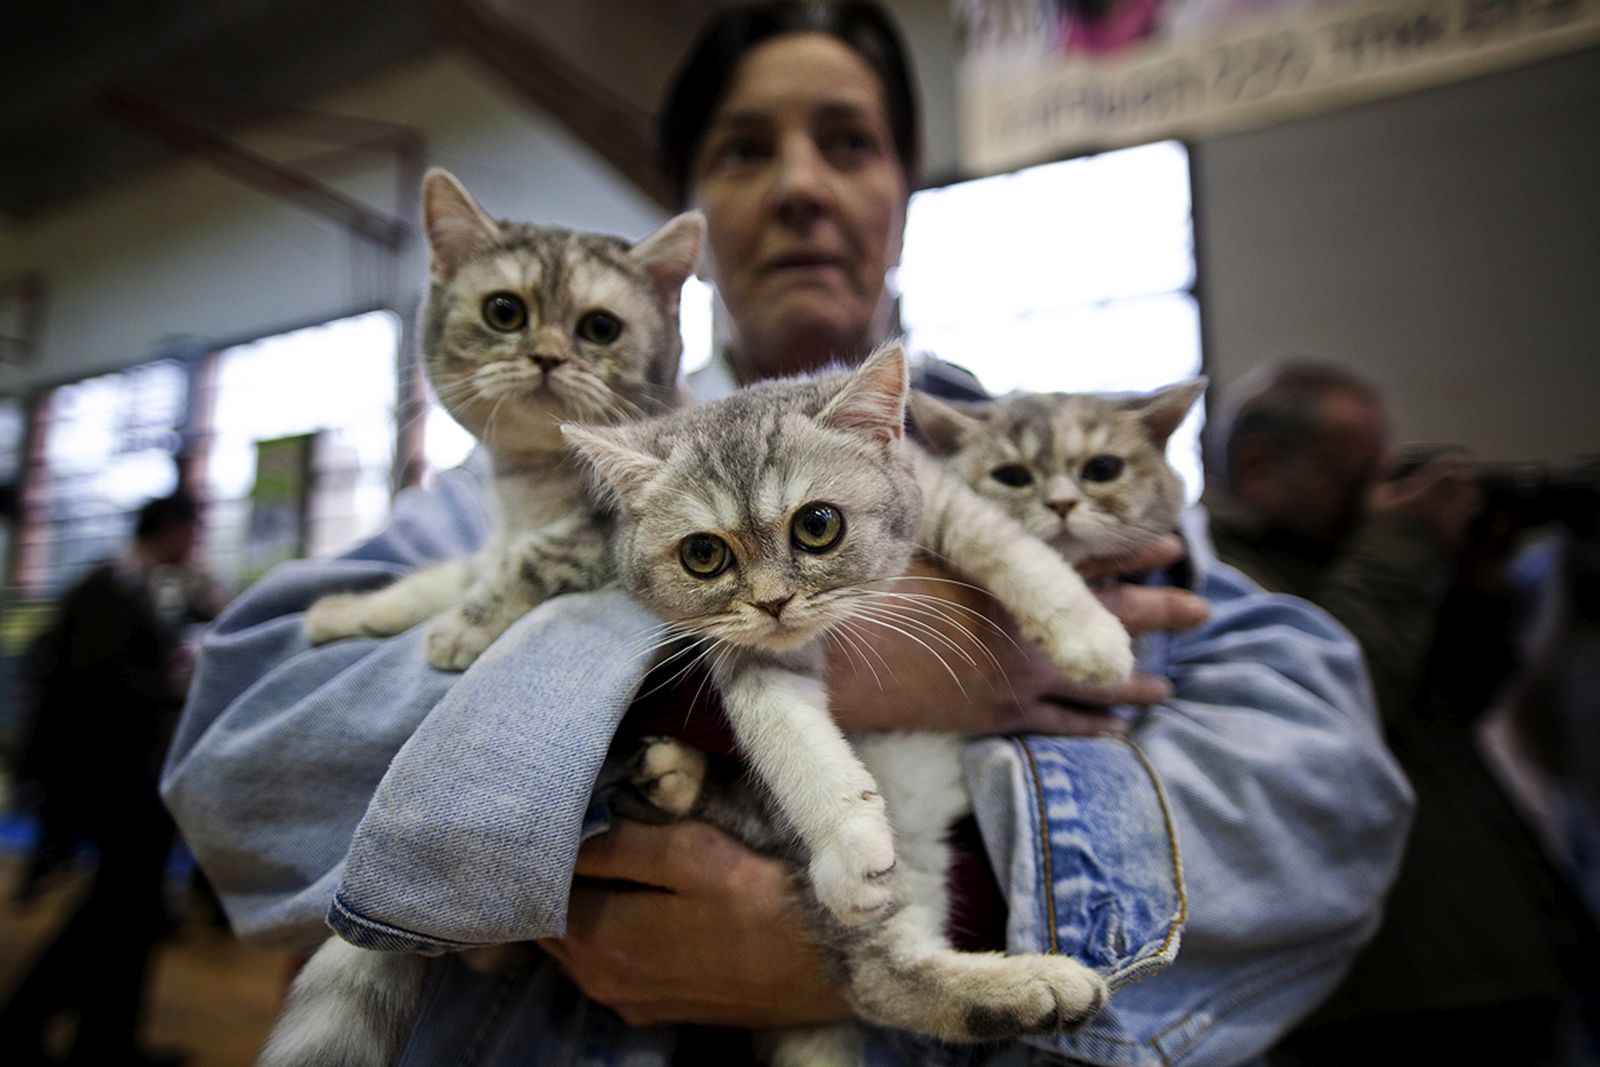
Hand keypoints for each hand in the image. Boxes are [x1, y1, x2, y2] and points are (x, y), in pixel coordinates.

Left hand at [540, 820, 849, 1027]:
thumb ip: (619, 847)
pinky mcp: (658, 1007)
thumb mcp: (691, 854)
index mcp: (600, 940)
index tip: (555, 812)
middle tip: (571, 827)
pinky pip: (609, 963)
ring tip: (599, 856)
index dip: (544, 849)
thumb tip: (565, 835)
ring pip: (577, 945)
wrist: (829, 963)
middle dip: (554, 878)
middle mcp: (600, 981)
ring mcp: (629, 1001)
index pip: (540, 889)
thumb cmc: (760, 897)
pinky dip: (606, 929)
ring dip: (581, 904)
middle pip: (553, 922)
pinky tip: (630, 899)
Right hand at [827, 536, 1208, 733]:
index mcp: (1015, 581)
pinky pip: (1062, 724)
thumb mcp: (920, 542)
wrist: (846, 660)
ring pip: (1098, 683)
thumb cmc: (875, 594)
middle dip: (1164, 611)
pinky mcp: (999, 715)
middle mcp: (1030, 630)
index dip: (1134, 552)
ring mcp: (1020, 677)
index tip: (1172, 544)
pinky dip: (1095, 728)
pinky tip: (1118, 732)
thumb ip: (961, 530)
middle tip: (1203, 608)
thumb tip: (973, 502)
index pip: (1092, 560)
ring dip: (1139, 683)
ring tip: (1171, 686)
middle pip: (1116, 619)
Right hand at [1370, 453, 1482, 551]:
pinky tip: (1456, 513)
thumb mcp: (1372, 500)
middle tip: (1458, 474)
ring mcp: (1451, 525)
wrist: (1387, 569)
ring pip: (1473, 498)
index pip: (1447, 468)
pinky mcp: (1457, 541)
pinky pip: (1469, 519)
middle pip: (1466, 481)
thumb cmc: (1378, 532)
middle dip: (1463, 475)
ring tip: (1461, 492)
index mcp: (1420, 496)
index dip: (1451, 461)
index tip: (1450, 460)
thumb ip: (1382, 473)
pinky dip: (1466, 511)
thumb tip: (1393, 454)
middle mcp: (1441, 508)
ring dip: (1469, 491)